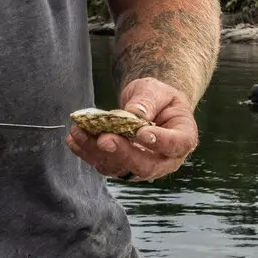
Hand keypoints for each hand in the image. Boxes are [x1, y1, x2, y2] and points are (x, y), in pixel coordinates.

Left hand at [67, 77, 197, 181]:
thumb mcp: (157, 90)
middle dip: (123, 153)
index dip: (160, 142)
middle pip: (145, 164)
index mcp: (183, 138)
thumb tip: (134, 114)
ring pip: (120, 167)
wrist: (150, 107)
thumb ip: (148, 101)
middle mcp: (164, 159)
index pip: (176, 145)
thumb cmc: (159, 97)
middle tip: (104, 139)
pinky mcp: (122, 167)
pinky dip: (87, 152)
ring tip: (79, 132)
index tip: (141, 133)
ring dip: (97, 152)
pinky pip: (105, 164)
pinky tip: (74, 139)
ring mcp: (142, 167)